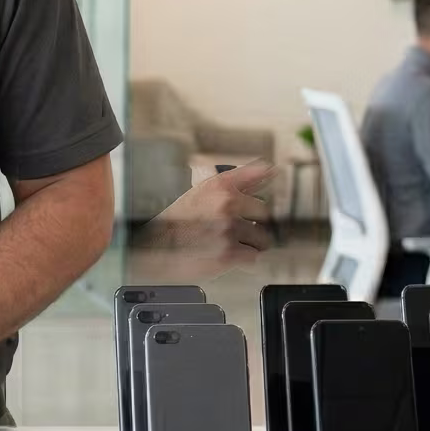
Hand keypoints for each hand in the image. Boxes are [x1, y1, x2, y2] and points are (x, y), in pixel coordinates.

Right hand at [131, 160, 274, 282]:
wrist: (155, 248)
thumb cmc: (175, 223)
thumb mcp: (199, 192)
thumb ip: (232, 182)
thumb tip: (267, 169)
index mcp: (219, 185)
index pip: (258, 172)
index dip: (268, 174)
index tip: (274, 171)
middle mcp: (227, 203)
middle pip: (263, 212)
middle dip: (252, 223)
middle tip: (236, 229)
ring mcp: (229, 229)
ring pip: (261, 238)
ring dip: (249, 244)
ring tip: (230, 245)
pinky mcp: (229, 253)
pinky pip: (253, 257)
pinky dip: (244, 261)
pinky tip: (228, 257)